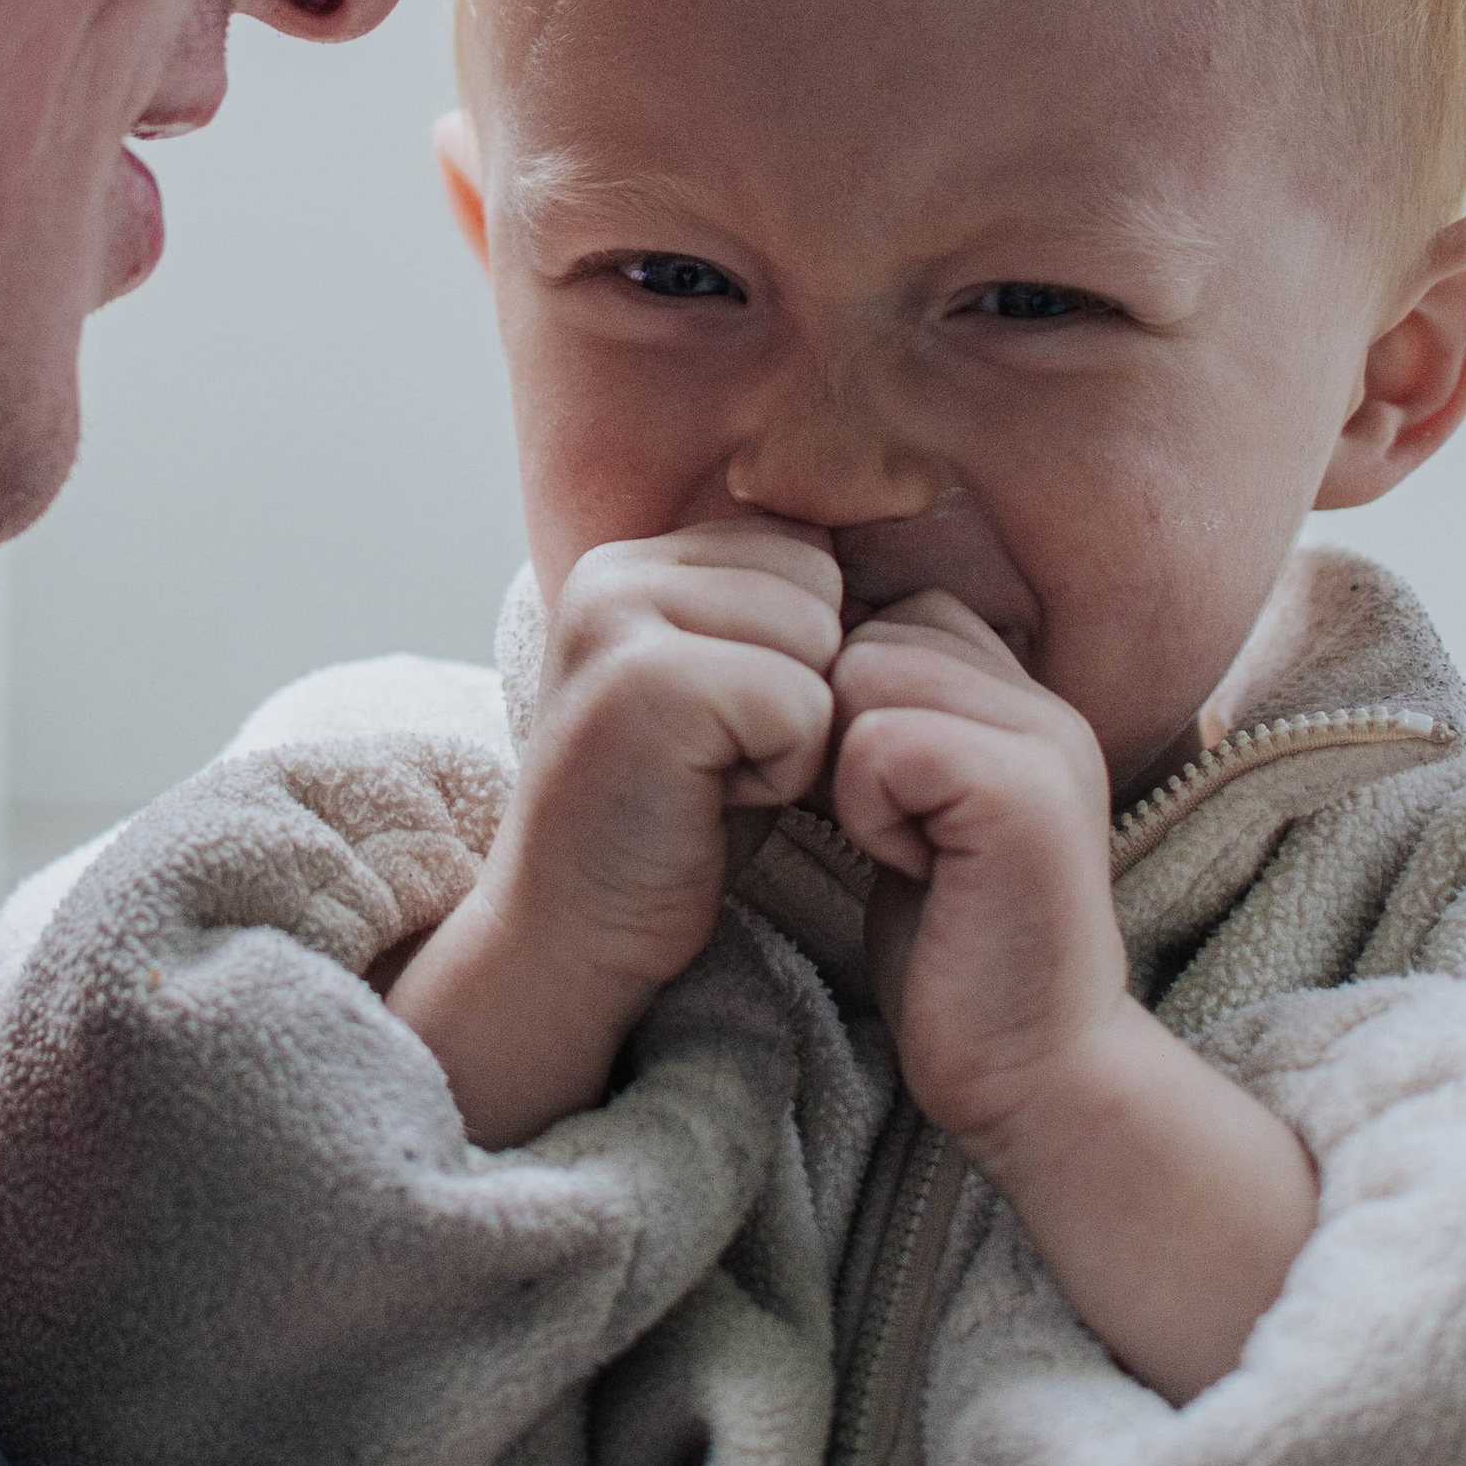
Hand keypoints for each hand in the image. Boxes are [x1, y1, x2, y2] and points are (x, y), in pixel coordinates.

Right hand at [388, 520, 841, 1147]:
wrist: (574, 937)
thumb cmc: (675, 823)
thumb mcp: (728, 688)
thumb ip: (773, 611)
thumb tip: (891, 528)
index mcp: (631, 559)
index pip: (803, 547)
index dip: (806, 650)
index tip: (733, 725)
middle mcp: (613, 571)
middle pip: (818, 580)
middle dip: (807, 679)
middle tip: (726, 756)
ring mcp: (616, 618)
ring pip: (818, 633)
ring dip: (798, 727)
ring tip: (719, 775)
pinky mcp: (643, 682)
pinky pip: (800, 701)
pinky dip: (784, 771)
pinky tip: (714, 802)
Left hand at [828, 590, 1118, 1156]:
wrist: (1029, 1069)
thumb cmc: (951, 952)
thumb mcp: (908, 811)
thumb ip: (883, 724)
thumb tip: (787, 655)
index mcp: (1020, 699)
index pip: (890, 611)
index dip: (843, 703)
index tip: (877, 802)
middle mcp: (1042, 703)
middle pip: (867, 633)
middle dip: (839, 732)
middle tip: (892, 831)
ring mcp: (1043, 741)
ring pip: (865, 673)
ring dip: (851, 773)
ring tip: (906, 849)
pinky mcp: (1023, 793)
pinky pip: (881, 742)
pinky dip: (868, 809)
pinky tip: (913, 869)